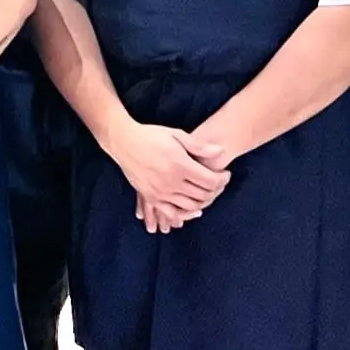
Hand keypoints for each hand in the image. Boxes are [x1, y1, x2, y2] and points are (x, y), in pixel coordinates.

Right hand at [103, 120, 227, 232]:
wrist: (123, 141)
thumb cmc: (150, 135)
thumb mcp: (176, 135)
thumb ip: (199, 146)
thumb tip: (220, 151)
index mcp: (180, 165)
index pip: (210, 181)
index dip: (222, 179)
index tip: (225, 173)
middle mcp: (171, 181)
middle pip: (203, 195)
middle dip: (216, 191)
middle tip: (218, 183)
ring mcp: (160, 191)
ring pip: (190, 206)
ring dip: (203, 202)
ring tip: (206, 193)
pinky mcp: (150, 196)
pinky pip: (172, 212)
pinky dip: (185, 214)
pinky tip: (193, 210)